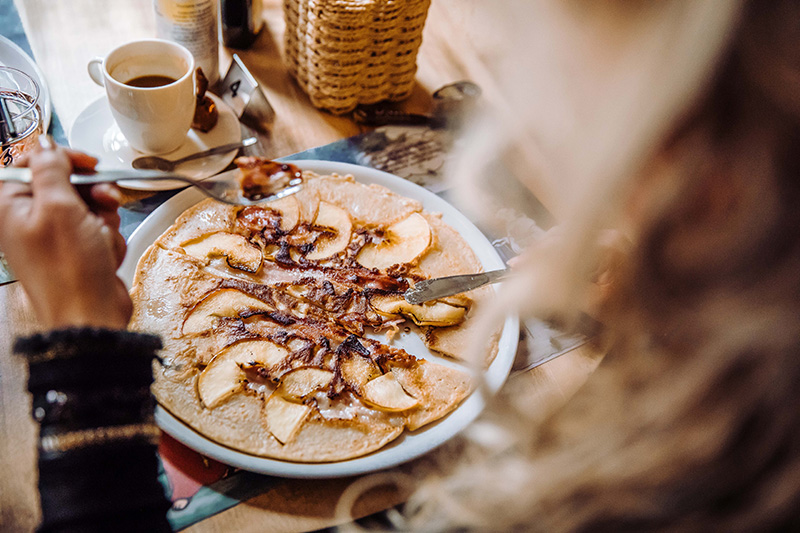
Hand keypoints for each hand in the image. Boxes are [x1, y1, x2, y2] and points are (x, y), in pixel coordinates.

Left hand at [0, 138, 131, 328]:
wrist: (90, 315)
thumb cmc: (68, 270)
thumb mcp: (59, 206)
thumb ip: (50, 168)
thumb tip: (46, 144)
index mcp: (9, 206)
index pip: (30, 162)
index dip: (60, 158)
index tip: (85, 162)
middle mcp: (28, 220)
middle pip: (64, 183)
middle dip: (91, 193)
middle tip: (103, 200)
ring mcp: (53, 237)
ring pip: (87, 206)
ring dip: (104, 218)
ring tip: (103, 236)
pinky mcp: (76, 251)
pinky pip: (97, 229)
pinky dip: (107, 238)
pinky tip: (105, 252)